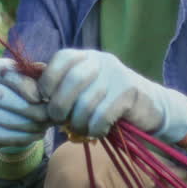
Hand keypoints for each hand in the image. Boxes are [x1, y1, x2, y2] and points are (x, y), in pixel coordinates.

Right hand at [0, 58, 50, 151]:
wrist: (9, 106)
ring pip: (1, 119)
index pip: (6, 74)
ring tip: (46, 125)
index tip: (43, 97)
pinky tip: (37, 134)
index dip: (26, 87)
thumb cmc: (26, 85)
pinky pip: (1, 136)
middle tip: (48, 115)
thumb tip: (47, 76)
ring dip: (28, 125)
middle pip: (0, 97)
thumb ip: (39, 73)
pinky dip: (23, 137)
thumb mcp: (31, 74)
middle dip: (28, 108)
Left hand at [38, 49, 186, 141]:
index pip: (60, 58)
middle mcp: (101, 60)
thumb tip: (33, 96)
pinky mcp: (128, 92)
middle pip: (70, 82)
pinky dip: (95, 129)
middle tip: (59, 121)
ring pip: (85, 103)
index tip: (44, 100)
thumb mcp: (87, 89)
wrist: (153, 108)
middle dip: (59, 106)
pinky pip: (101, 115)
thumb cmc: (110, 102)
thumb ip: (64, 88)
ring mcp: (116, 74)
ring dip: (78, 123)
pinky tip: (98, 131)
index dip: (47, 80)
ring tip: (82, 129)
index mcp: (87, 56)